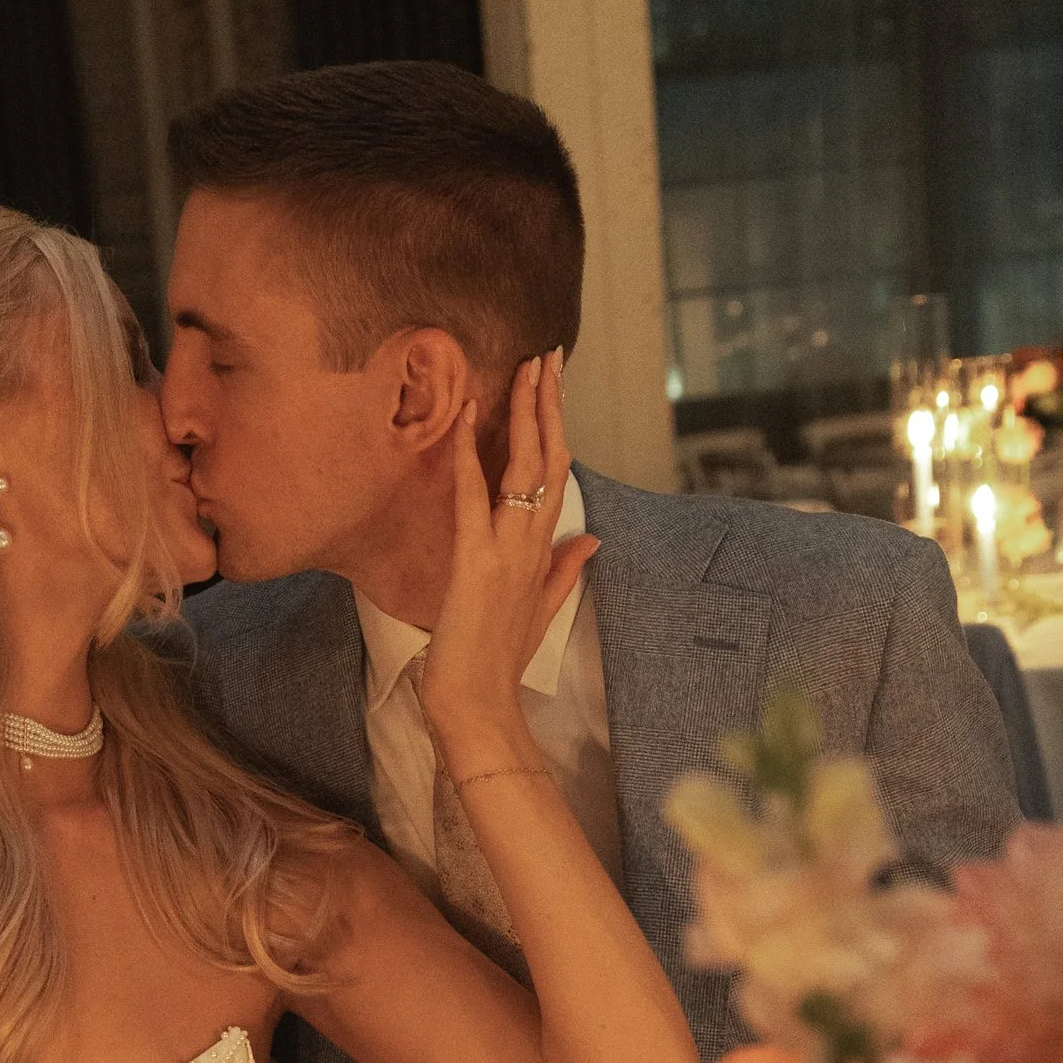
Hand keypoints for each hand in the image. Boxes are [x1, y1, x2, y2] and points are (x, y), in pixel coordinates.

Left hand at [416, 350, 594, 777]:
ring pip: (526, 470)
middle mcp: (533, 546)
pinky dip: (471, 456)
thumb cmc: (497, 666)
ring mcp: (508, 552)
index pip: (558, 477)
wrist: (479, 707)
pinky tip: (470, 417)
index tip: (555, 385)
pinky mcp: (475, 563)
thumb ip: (565, 573)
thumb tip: (592, 541)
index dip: (558, 428)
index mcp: (545, 554)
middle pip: (550, 461)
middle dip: (550, 405)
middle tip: (548, 355)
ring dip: (526, 415)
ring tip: (528, 368)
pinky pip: (475, 499)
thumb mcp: (539, 614)